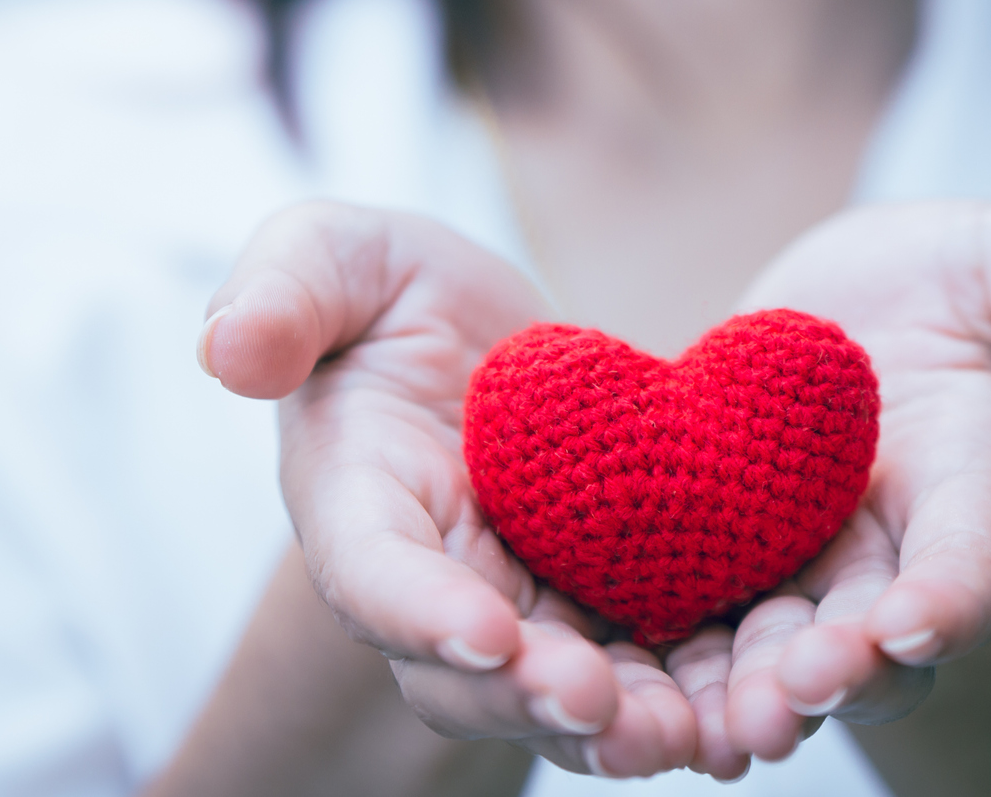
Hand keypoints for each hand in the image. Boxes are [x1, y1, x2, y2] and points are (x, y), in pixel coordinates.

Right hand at [199, 202, 698, 777]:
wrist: (480, 334)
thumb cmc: (385, 290)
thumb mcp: (330, 254)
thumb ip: (281, 293)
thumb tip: (225, 347)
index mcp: (357, 501)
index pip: (372, 572)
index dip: (420, 612)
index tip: (484, 634)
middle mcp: (436, 581)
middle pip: (472, 672)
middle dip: (534, 698)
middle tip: (600, 705)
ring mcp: (526, 606)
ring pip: (569, 693)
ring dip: (629, 725)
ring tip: (701, 735)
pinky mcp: (611, 604)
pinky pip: (654, 663)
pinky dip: (703, 689)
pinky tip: (765, 700)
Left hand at [671, 201, 990, 766]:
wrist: (836, 316)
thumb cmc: (943, 285)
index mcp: (965, 490)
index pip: (975, 557)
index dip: (955, 590)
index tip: (922, 617)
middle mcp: (887, 559)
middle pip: (872, 641)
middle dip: (838, 669)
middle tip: (795, 689)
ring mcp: (799, 576)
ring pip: (774, 659)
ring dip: (743, 696)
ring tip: (708, 725)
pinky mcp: (711, 569)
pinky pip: (687, 631)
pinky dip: (660, 664)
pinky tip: (614, 690)